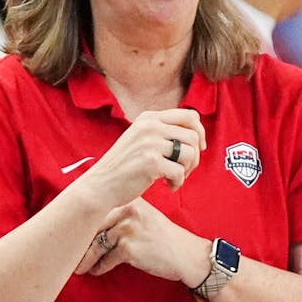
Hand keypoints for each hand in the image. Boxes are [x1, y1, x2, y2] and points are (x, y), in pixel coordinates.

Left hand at [75, 197, 207, 283]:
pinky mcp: (129, 247)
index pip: (99, 209)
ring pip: (96, 244)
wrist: (187, 255)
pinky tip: (96, 271)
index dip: (82, 223)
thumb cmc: (164, 239)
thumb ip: (122, 216)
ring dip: (86, 258)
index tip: (70, 232)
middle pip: (93, 225)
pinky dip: (100, 267)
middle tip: (68, 251)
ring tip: (79, 267)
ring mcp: (128, 228)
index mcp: (131, 200)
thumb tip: (90, 224)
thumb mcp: (145, 219)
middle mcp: (128, 210)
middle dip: (79, 241)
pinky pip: (106, 259)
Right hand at [83, 108, 204, 203]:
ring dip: (187, 170)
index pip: (189, 116)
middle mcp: (150, 126)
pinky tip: (168, 186)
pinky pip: (180, 172)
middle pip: (193, 136)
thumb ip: (164, 132)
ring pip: (189, 154)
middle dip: (194, 156)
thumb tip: (197, 134)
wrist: (101, 185)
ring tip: (174, 178)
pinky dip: (178, 183)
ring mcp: (150, 143)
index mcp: (149, 118)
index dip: (200, 132)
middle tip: (185, 169)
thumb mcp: (141, 138)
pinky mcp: (151, 162)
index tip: (199, 148)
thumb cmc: (125, 166)